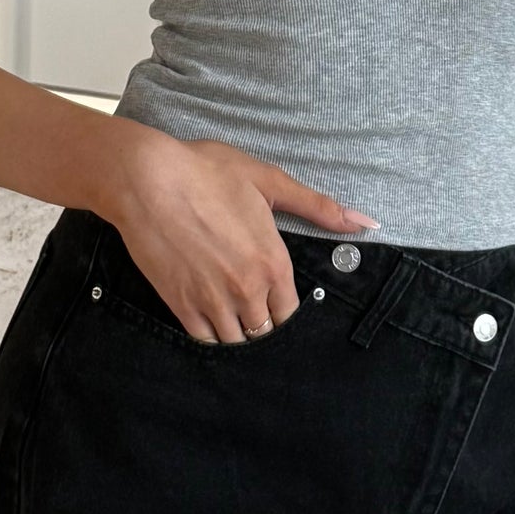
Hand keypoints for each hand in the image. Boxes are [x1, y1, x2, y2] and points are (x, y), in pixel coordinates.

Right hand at [101, 124, 376, 345]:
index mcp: (273, 263)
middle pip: (264, 330)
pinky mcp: (180, 304)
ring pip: (235, 340)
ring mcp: (212, 301)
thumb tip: (367, 222)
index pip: (290, 313)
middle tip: (249, 305)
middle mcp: (247, 290)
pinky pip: (203, 338)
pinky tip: (206, 316)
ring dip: (235, 331)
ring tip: (229, 313)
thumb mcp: (268, 182)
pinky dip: (208, 333)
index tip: (273, 299)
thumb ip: (318, 207)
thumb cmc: (206, 173)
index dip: (283, 309)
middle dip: (260, 321)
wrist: (147, 180)